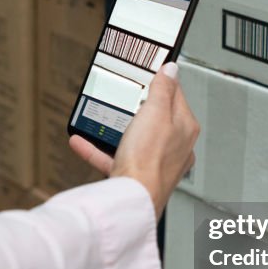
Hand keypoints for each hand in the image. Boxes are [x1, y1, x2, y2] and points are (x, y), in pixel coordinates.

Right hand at [69, 62, 198, 217]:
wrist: (131, 198)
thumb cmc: (148, 159)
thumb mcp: (155, 112)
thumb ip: (163, 89)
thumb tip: (171, 70)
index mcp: (184, 128)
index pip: (176, 96)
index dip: (163, 81)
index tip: (150, 72)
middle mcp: (174, 147)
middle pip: (156, 118)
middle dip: (138, 107)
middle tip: (126, 94)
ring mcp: (155, 163)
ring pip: (135, 139)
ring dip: (116, 128)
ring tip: (103, 118)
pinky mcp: (135, 176)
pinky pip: (114, 158)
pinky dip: (99, 149)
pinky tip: (83, 141)